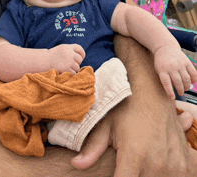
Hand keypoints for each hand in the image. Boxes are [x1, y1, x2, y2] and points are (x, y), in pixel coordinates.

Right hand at [48, 44, 84, 73]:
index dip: (82, 54)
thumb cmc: (53, 56)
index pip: (80, 49)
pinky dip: (70, 74)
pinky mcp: (66, 69)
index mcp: (68, 47)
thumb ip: (71, 50)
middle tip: (71, 64)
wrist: (44, 61)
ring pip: (77, 67)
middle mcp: (69, 53)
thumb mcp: (62, 49)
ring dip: (73, 69)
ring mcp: (68, 61)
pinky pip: (74, 73)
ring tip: (67, 68)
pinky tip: (66, 72)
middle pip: (80, 59)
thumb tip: (81, 57)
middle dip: (77, 63)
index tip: (81, 57)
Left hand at [71, 98, 196, 175]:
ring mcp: (173, 164)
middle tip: (125, 166)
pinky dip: (163, 176)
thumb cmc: (127, 106)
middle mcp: (156, 163)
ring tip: (139, 164)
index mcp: (135, 154)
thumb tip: (76, 164)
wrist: (153, 92)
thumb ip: (92, 147)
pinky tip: (153, 166)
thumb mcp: (106, 123)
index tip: (113, 174)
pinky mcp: (184, 163)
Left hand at [154, 46, 196, 98]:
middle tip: (181, 93)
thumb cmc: (161, 62)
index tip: (172, 98)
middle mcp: (171, 67)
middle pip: (178, 82)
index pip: (166, 83)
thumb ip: (164, 78)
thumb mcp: (158, 70)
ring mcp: (180, 64)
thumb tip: (173, 89)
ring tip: (185, 89)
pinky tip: (192, 82)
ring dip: (187, 86)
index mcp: (162, 70)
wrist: (165, 48)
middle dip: (180, 90)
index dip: (170, 91)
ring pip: (186, 78)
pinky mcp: (186, 61)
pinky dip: (194, 79)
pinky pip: (193, 72)